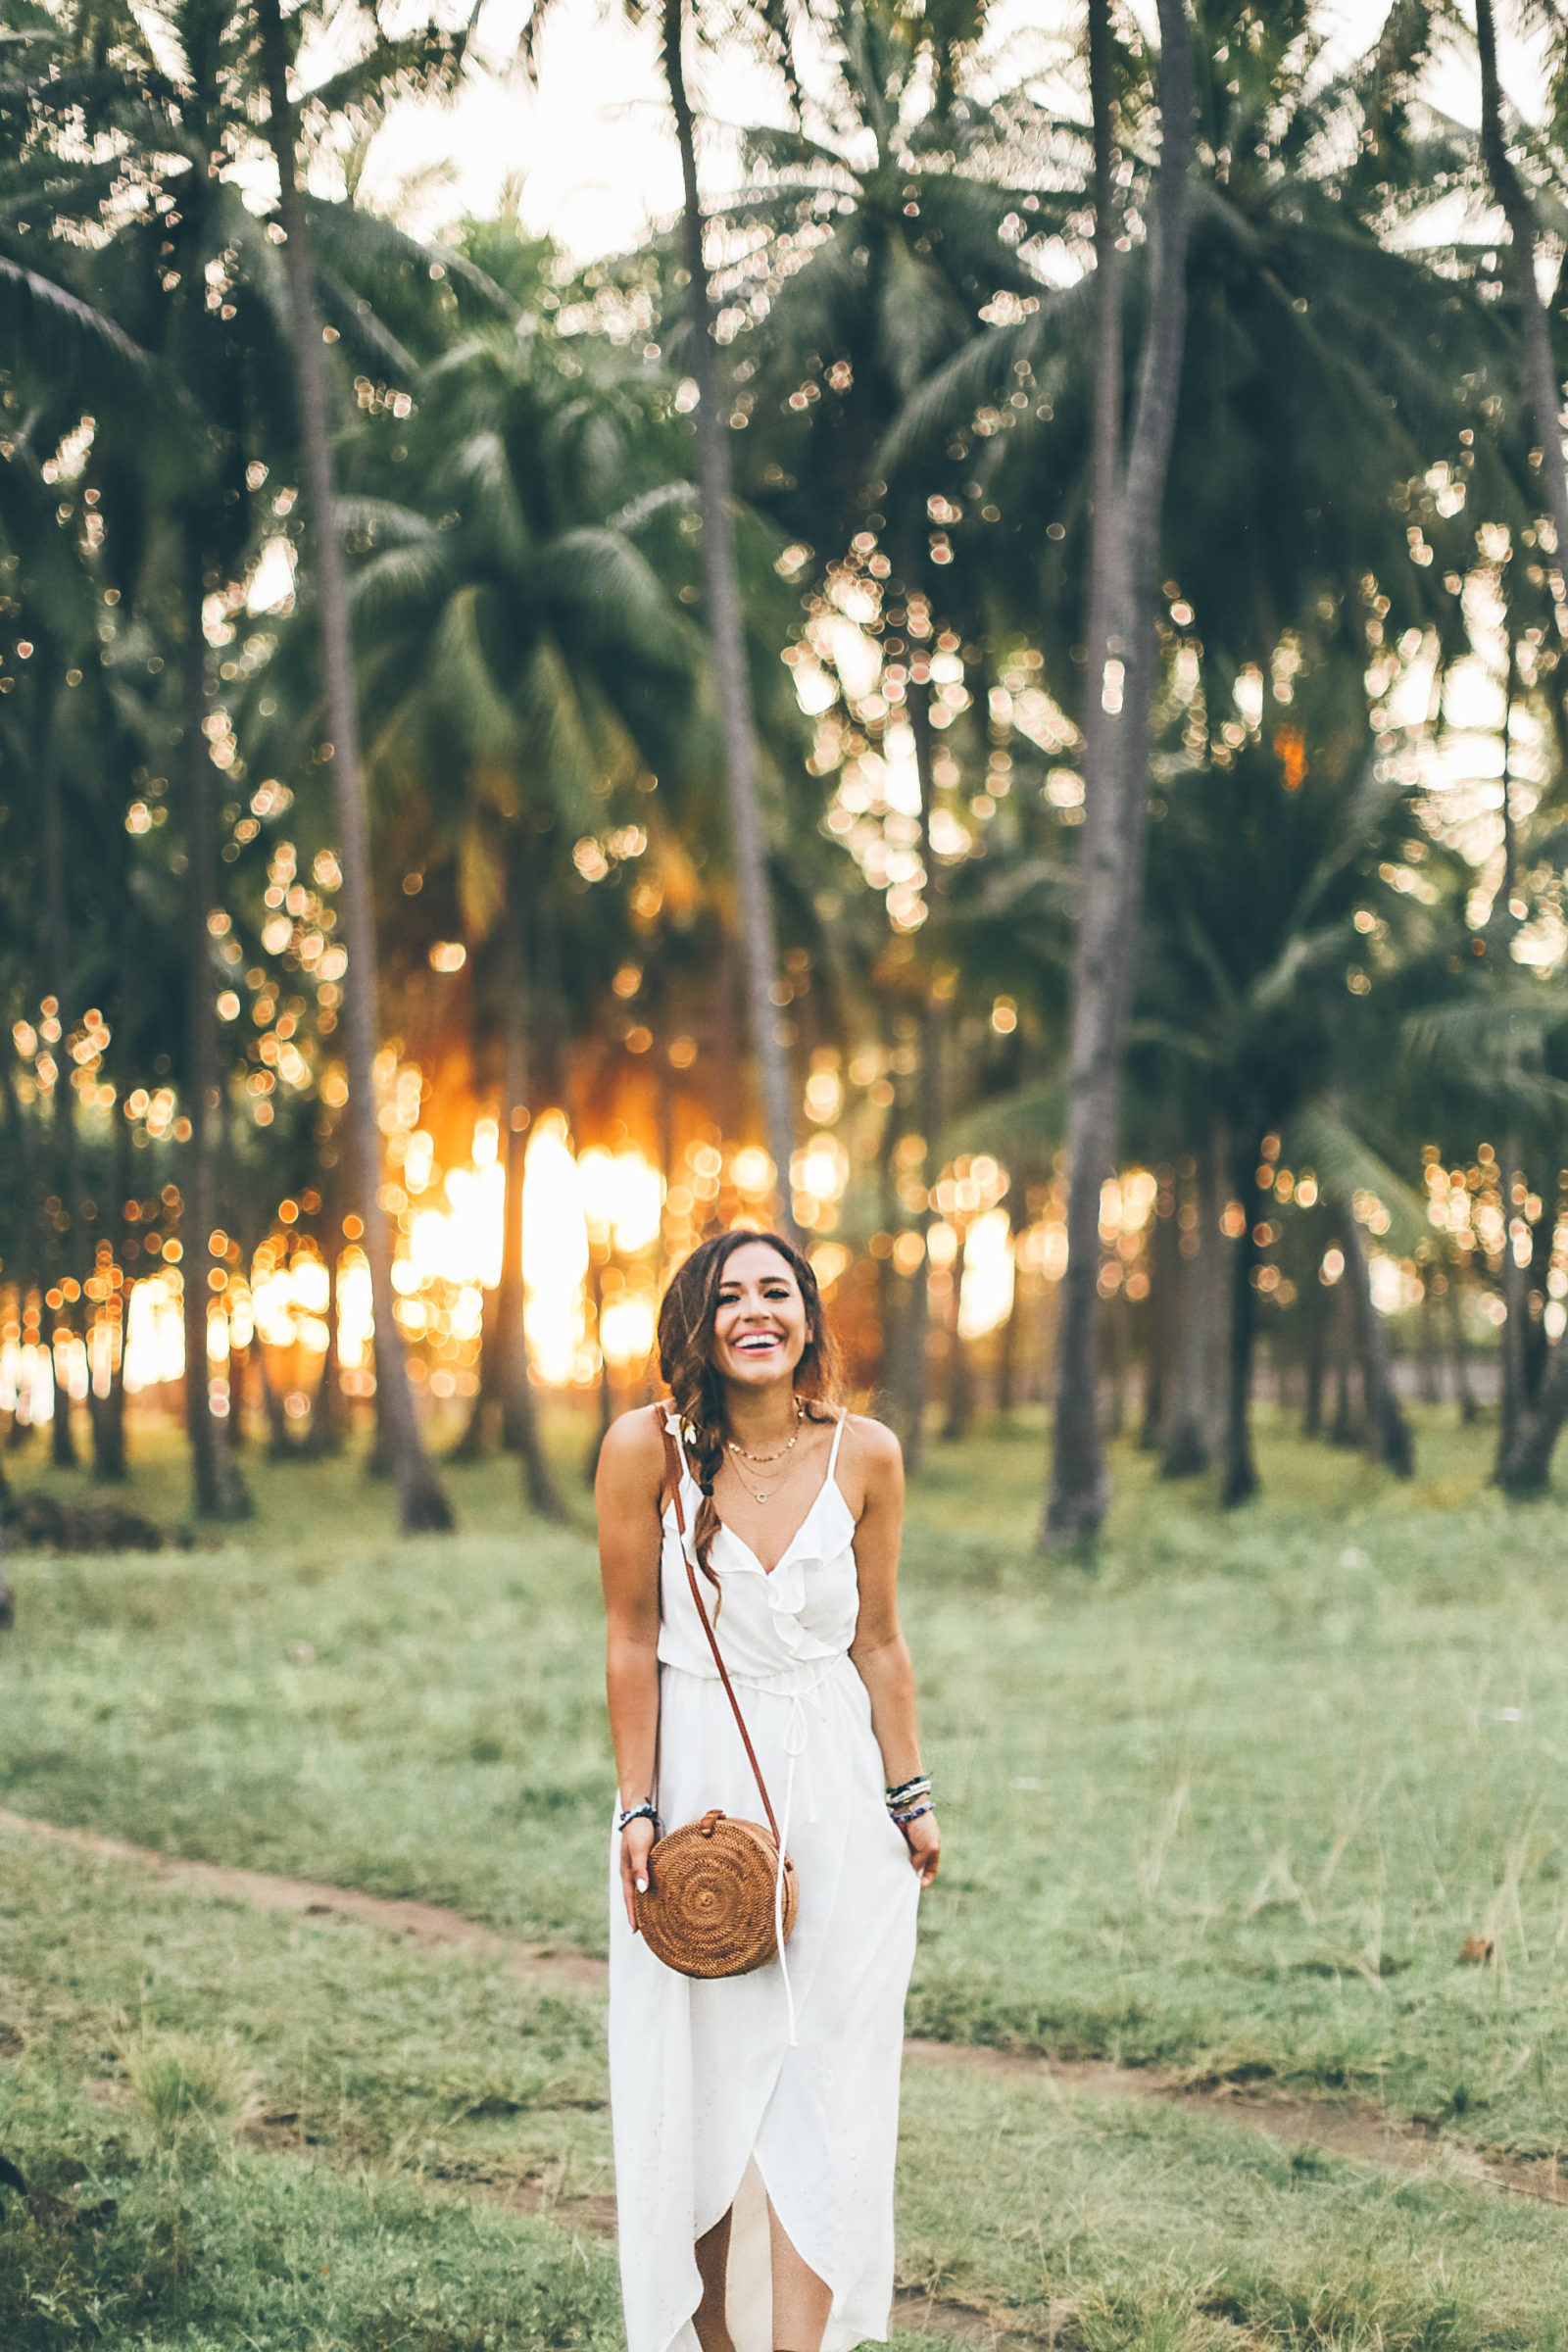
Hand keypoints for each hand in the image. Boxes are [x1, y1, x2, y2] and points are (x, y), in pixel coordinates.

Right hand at [620, 1815, 656, 1929]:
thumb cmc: (638, 1830)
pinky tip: (661, 1891)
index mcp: (627, 1872)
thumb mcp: (639, 1850)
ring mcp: (639, 1864)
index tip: (635, 1932)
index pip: (629, 1898)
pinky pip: (649, 1877)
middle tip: (646, 1930)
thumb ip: (640, 1869)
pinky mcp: (647, 1858)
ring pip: (642, 1888)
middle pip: (634, 1896)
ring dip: (646, 1901)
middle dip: (638, 1912)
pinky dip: (653, 1887)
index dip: (632, 1915)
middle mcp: (631, 1871)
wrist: (639, 1811)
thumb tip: (641, 1891)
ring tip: (654, 1915)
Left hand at [901, 1808, 939, 1886]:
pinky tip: (892, 1866)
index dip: (928, 1877)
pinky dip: (896, 1860)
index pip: (932, 1868)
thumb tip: (913, 1870)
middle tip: (907, 1882)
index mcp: (933, 1849)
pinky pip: (897, 1854)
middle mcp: (921, 1848)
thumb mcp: (929, 1846)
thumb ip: (923, 1860)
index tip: (921, 1885)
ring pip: (907, 1861)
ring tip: (898, 1876)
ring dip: (903, 1867)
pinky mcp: (899, 1841)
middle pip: (918, 1866)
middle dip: (914, 1874)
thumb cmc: (923, 1826)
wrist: (908, 1808)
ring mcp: (910, 1844)